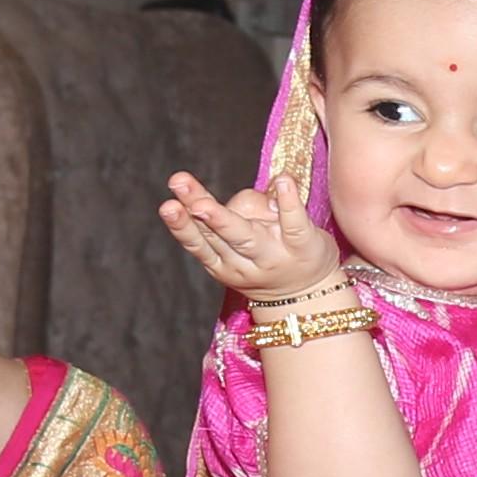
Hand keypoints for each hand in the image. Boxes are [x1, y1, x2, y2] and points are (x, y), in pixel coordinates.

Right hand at [155, 173, 346, 307]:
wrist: (309, 295)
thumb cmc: (268, 258)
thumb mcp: (241, 247)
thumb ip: (235, 213)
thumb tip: (245, 196)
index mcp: (223, 262)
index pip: (198, 241)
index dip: (181, 225)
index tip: (167, 205)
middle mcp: (245, 261)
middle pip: (216, 235)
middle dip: (197, 212)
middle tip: (178, 186)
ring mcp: (274, 254)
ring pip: (245, 235)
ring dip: (223, 217)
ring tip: (203, 203)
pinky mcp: (304, 245)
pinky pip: (294, 222)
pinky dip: (288, 201)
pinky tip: (282, 181)